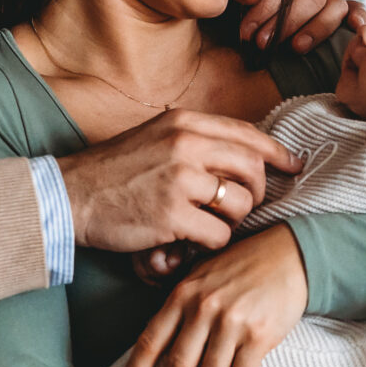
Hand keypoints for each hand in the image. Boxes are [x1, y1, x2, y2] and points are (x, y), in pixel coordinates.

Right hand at [57, 110, 299, 252]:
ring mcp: (181, 180)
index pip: (249, 134)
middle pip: (253, 171)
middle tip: (244, 208)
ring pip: (240, 205)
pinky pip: (219, 235)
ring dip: (230, 221)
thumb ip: (197, 140)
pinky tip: (190, 240)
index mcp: (186, 123)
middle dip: (257, 194)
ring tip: (206, 223)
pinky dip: (210, 243)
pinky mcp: (173, 215)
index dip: (278, 153)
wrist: (71, 195)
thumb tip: (243, 152)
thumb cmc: (114, 170)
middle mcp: (187, 145)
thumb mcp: (156, 137)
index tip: (295, 165)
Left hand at [120, 225, 308, 366]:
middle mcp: (203, 309)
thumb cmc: (244, 265)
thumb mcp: (203, 275)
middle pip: (178, 364)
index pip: (152, 340)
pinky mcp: (259, 336)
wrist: (290, 255)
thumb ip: (183, 303)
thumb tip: (163, 342)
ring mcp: (232, 323)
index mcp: (183, 294)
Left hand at [233, 0, 361, 54]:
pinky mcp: (335, 4)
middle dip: (288, 22)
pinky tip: (354, 30)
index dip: (267, 8)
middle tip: (264, 43)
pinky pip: (353, 8)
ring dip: (316, 29)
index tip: (247, 32)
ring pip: (335, 5)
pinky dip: (357, 18)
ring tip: (295, 48)